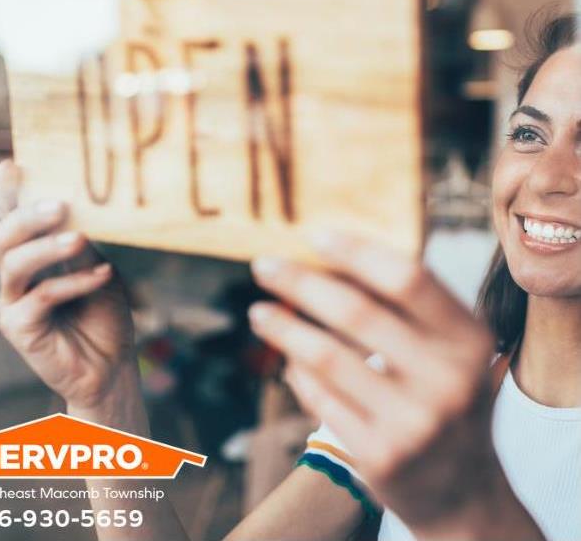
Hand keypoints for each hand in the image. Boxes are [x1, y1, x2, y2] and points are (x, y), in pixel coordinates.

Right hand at [0, 160, 135, 412]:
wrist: (112, 366)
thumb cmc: (104, 314)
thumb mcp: (98, 269)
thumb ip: (82, 244)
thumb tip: (74, 210)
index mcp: (33, 256)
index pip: (13, 219)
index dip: (7, 193)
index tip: (11, 164)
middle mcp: (16, 276)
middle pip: (3, 236)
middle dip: (27, 216)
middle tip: (60, 204)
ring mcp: (13, 302)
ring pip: (14, 263)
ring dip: (48, 247)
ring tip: (80, 238)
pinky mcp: (18, 328)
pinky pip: (41, 297)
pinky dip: (73, 283)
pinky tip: (102, 276)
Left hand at [248, 231, 536, 537]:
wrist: (462, 491)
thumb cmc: (446, 399)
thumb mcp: (451, 351)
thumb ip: (407, 309)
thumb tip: (330, 259)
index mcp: (469, 340)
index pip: (407, 278)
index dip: (356, 251)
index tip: (313, 235)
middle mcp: (448, 380)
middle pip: (356, 311)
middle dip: (300, 282)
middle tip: (263, 265)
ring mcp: (414, 423)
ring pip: (326, 357)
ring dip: (283, 327)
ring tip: (258, 312)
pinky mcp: (380, 456)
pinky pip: (320, 398)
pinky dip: (297, 372)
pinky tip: (288, 359)